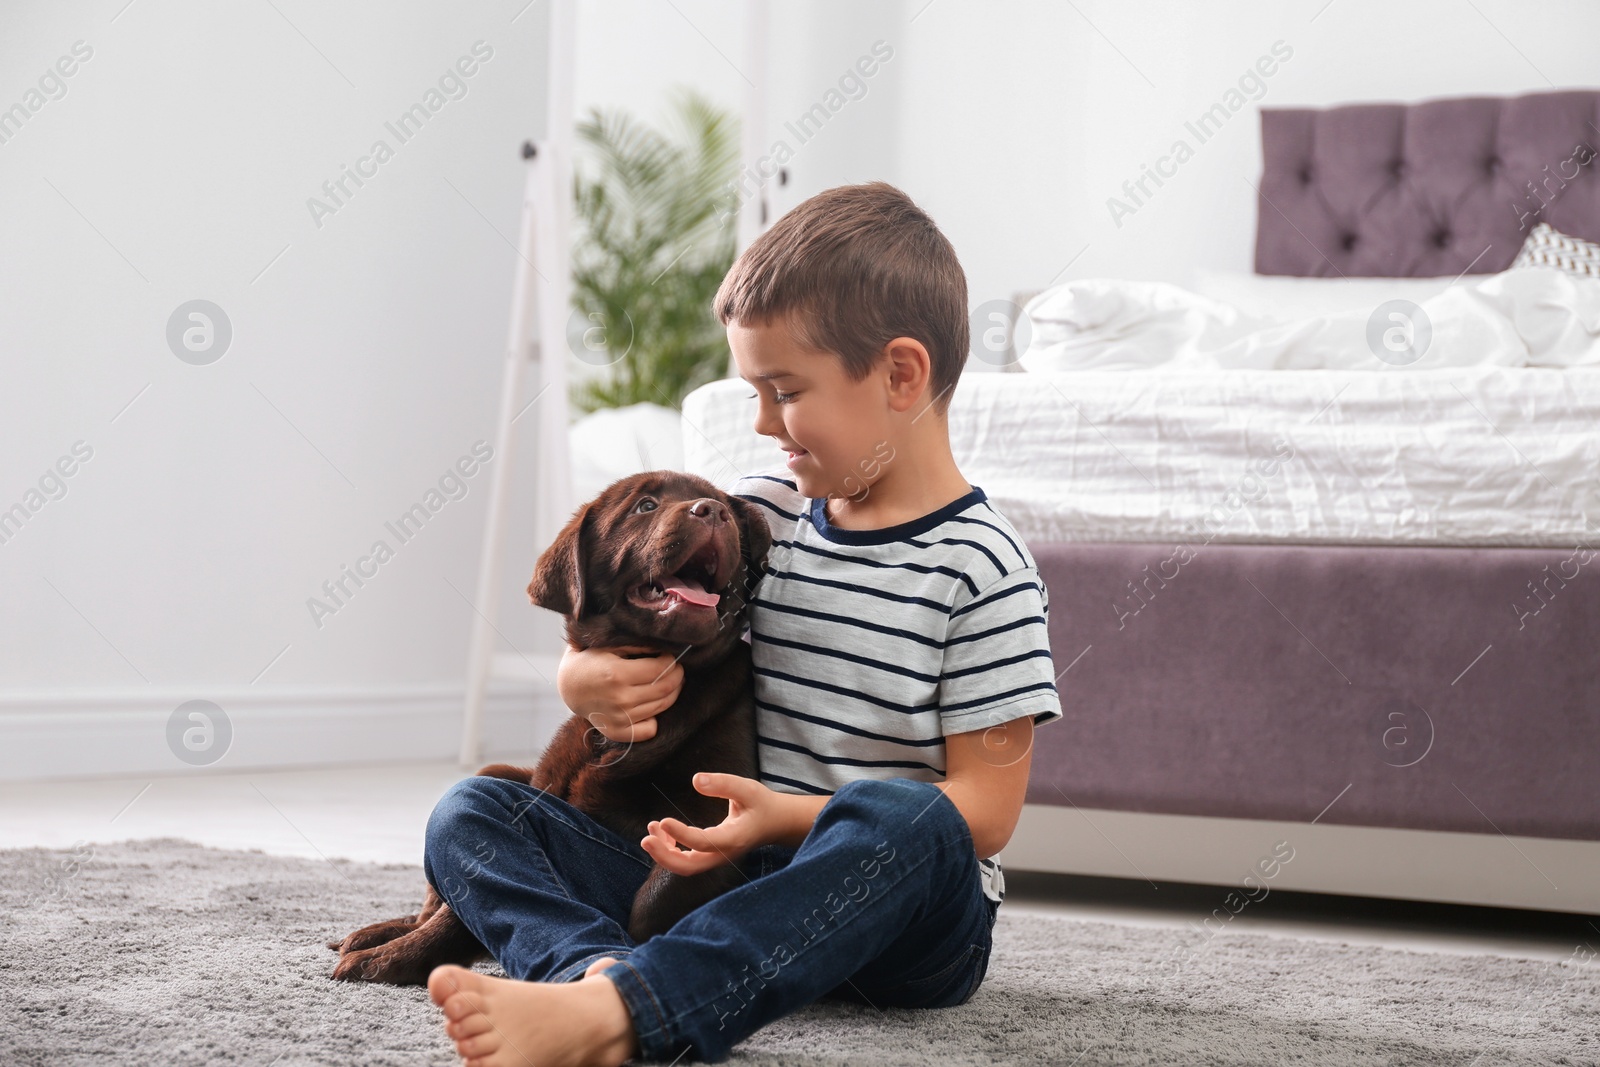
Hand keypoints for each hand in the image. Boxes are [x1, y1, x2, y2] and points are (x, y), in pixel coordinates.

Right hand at [557, 645, 682, 742]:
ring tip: (670, 681)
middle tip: (677, 668)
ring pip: (662, 706)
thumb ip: (637, 645)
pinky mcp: (618, 732)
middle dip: (677, 675)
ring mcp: (619, 718)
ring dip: (673, 692)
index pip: (660, 668)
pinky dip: (657, 717)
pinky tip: (653, 703)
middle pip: (666, 688)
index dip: (671, 660)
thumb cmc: (590, 661)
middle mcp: (620, 699)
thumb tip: (665, 646)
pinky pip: (650, 729)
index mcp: (617, 674)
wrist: (569, 688)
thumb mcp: (609, 645)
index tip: (670, 655)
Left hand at [640, 773, 782, 875]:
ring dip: (664, 854)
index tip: (664, 820)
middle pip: (689, 867)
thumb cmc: (761, 804)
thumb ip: (723, 784)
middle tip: (646, 839)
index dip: (681, 835)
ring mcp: (716, 858)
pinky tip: (661, 829)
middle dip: (664, 857)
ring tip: (650, 829)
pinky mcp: (710, 855)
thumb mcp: (748, 789)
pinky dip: (670, 849)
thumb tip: (695, 780)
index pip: (703, 842)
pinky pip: (686, 860)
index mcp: (733, 839)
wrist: (775, 823)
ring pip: (685, 866)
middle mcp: (723, 854)